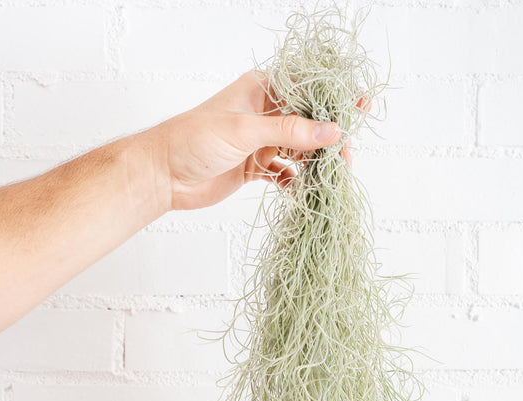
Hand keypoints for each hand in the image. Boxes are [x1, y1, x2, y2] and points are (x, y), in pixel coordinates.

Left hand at [149, 70, 343, 211]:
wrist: (162, 175)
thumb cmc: (194, 140)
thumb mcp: (245, 131)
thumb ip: (290, 130)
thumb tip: (333, 130)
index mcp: (260, 89)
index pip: (305, 90)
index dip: (333, 99)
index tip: (360, 107)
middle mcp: (263, 112)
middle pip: (307, 121)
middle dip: (328, 137)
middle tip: (345, 156)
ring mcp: (260, 140)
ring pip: (299, 148)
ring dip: (315, 161)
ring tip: (332, 175)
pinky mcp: (255, 166)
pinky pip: (285, 171)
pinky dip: (297, 180)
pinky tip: (304, 189)